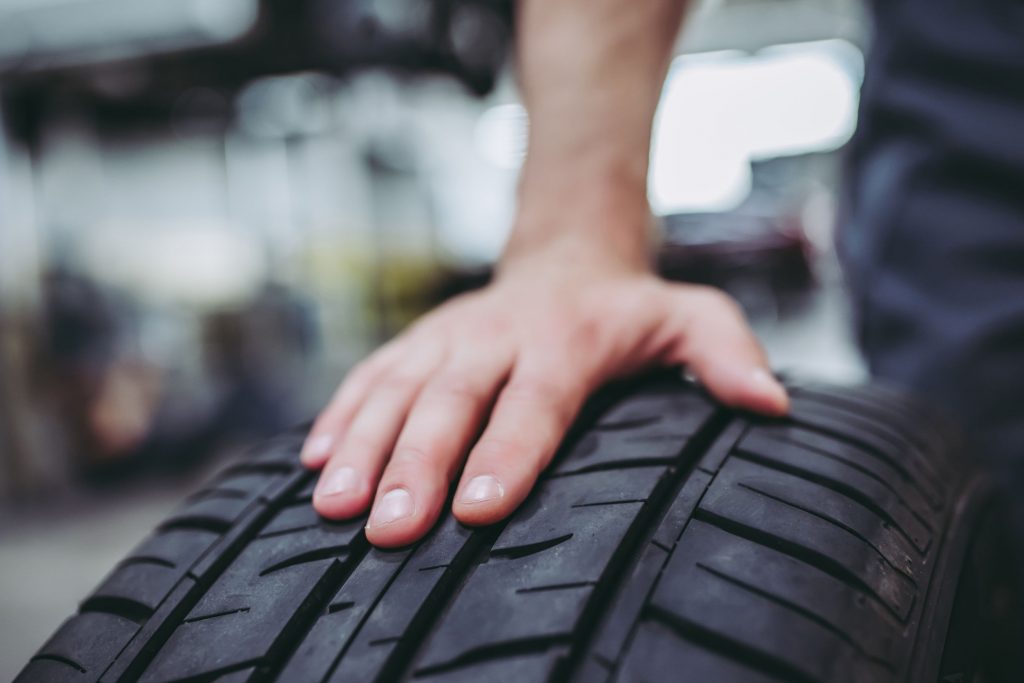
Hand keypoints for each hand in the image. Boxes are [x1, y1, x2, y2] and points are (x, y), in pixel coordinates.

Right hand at [300, 259, 787, 547]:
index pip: (533, 404)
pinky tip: (312, 463)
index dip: (505, 456)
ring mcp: (448, 337)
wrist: (566, 253)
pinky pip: (370, 377)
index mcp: (565, 340)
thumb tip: (771, 406)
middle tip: (387, 527)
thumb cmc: (628, 307)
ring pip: (397, 391)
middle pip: (450, 402)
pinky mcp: (417, 341)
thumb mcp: (690, 314)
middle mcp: (496, 337)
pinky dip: (339, 417)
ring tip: (332, 505)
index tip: (476, 511)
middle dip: (415, 466)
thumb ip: (728, 351)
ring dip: (360, 446)